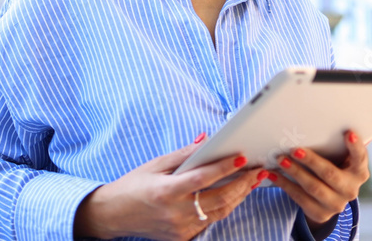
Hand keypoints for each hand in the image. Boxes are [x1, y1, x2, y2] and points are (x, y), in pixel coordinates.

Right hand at [74, 134, 265, 240]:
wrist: (114, 215)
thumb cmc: (133, 185)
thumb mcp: (155, 164)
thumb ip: (183, 154)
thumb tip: (206, 140)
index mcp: (166, 191)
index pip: (203, 178)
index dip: (225, 168)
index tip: (243, 158)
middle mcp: (175, 212)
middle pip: (219, 198)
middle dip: (242, 183)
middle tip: (258, 170)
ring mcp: (180, 228)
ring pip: (219, 212)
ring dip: (238, 196)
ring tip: (252, 182)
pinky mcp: (182, 238)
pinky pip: (209, 222)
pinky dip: (222, 208)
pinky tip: (233, 196)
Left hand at [268, 130, 368, 227]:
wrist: (329, 201)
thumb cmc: (333, 168)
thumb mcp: (339, 159)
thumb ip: (337, 145)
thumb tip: (328, 119)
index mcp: (359, 172)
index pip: (360, 158)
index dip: (356, 146)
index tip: (348, 132)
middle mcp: (351, 190)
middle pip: (330, 174)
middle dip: (311, 161)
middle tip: (295, 149)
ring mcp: (336, 204)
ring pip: (313, 187)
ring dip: (295, 172)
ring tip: (281, 160)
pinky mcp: (320, 214)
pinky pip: (299, 198)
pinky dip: (284, 184)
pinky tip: (273, 174)